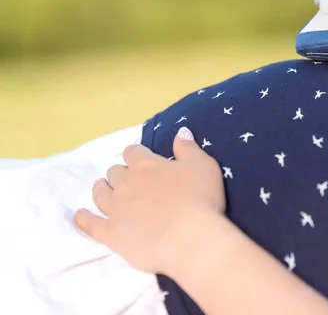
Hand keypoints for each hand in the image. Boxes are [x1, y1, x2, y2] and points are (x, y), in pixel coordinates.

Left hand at [74, 126, 225, 274]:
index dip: (136, 155)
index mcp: (146, 165)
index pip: (133, 152)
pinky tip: (79, 215)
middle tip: (127, 179)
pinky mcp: (111, 234)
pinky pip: (91, 225)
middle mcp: (125, 184)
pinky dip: (84, 219)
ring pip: (101, 195)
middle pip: (115, 173)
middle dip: (119, 174)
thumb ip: (188, 148)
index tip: (140, 159)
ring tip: (101, 188)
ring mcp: (115, 209)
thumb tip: (179, 132)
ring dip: (101, 189)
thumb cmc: (201, 199)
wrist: (191, 239)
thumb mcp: (204, 166)